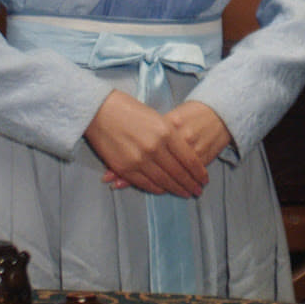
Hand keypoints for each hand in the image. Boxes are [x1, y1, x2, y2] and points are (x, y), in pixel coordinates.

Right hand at [82, 90, 209, 197]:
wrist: (100, 110)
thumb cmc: (130, 110)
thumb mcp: (157, 118)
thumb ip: (171, 137)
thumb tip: (184, 157)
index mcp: (166, 132)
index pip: (189, 159)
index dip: (198, 172)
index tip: (204, 180)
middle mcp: (155, 148)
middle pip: (178, 172)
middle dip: (190, 184)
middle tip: (198, 191)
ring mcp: (139, 159)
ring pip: (164, 181)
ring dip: (176, 189)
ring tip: (185, 193)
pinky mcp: (125, 168)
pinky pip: (146, 183)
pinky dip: (157, 189)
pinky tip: (164, 190)